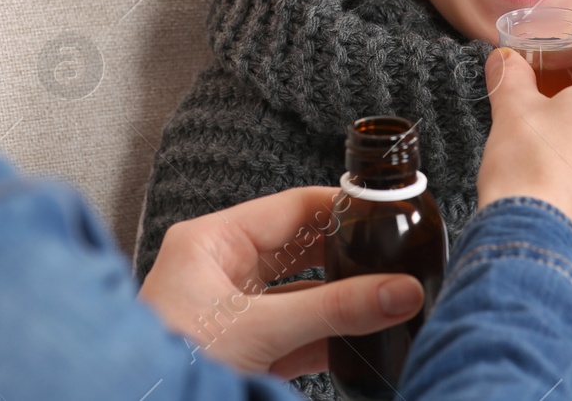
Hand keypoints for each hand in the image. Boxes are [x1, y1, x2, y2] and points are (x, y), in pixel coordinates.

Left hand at [137, 186, 424, 378]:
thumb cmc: (172, 363)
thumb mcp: (259, 331)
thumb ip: (334, 312)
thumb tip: (399, 291)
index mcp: (212, 242)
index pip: (290, 208)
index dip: (340, 208)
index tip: (388, 212)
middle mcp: (222, 270)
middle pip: (301, 252)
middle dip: (348, 259)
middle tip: (399, 259)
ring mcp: (234, 312)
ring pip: (303, 296)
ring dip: (343, 304)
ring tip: (392, 301)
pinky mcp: (244, 351)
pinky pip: (297, 334)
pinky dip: (329, 339)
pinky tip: (364, 341)